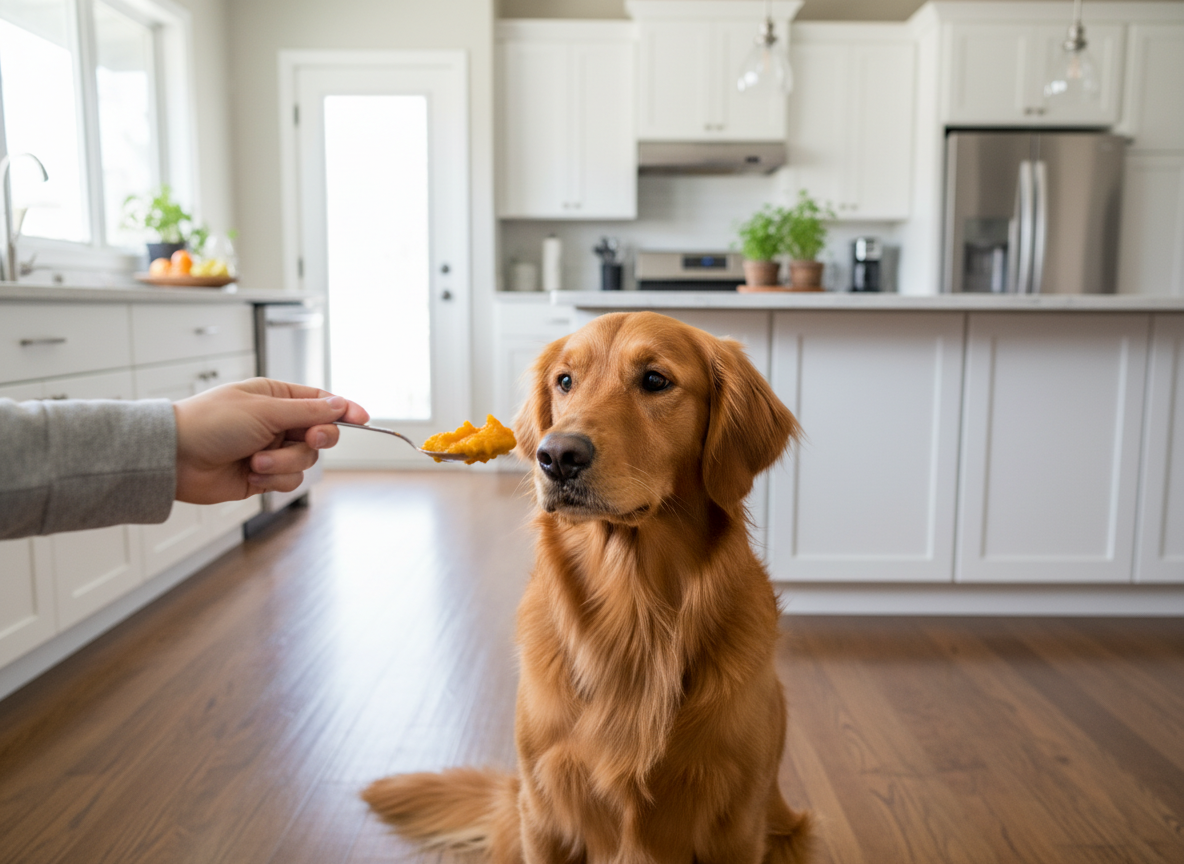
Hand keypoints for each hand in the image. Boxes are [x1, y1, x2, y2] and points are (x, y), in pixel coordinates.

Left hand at [173, 378, 368, 503]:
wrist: (175, 458)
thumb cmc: (210, 423)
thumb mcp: (264, 411)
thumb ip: (307, 411)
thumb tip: (340, 405)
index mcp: (276, 397)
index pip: (322, 402)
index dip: (344, 410)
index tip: (364, 419)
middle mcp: (277, 423)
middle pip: (320, 434)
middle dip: (312, 441)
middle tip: (306, 440)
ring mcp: (271, 450)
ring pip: (305, 462)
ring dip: (284, 464)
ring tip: (256, 461)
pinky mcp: (263, 475)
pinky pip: (288, 481)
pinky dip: (273, 480)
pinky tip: (250, 474)